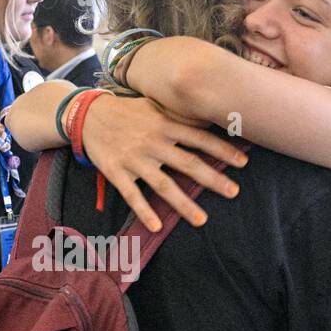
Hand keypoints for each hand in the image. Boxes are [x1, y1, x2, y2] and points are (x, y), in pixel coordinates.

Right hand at [80, 94, 247, 231]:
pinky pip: (132, 195)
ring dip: (184, 203)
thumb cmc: (127, 110)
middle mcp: (153, 142)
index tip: (243, 162)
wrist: (87, 115)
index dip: (223, 150)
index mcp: (165, 124)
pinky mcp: (116, 172)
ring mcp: (135, 159)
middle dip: (212, 179)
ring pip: (163, 184)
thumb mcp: (154, 105)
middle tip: (233, 192)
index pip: (200, 139)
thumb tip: (208, 117)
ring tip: (202, 220)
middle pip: (187, 163)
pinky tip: (157, 226)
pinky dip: (145, 211)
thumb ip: (178, 114)